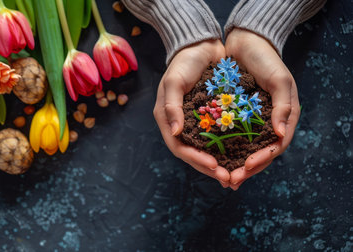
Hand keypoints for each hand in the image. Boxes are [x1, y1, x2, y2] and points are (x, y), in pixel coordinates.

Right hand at [153, 39, 230, 186]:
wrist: (200, 45)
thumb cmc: (183, 62)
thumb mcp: (174, 81)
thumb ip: (172, 106)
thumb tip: (174, 133)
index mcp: (167, 119)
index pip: (179, 147)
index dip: (195, 159)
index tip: (214, 165)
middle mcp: (179, 124)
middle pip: (193, 153)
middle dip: (210, 167)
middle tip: (228, 178)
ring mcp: (194, 122)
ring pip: (205, 149)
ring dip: (219, 162)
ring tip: (235, 174)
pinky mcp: (208, 117)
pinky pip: (216, 137)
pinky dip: (226, 148)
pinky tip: (240, 155)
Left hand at [225, 28, 300, 189]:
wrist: (247, 42)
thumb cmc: (267, 59)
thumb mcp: (280, 79)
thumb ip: (284, 106)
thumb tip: (281, 135)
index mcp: (285, 118)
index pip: (275, 146)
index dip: (262, 159)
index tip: (246, 166)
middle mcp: (270, 123)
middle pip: (260, 153)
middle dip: (246, 169)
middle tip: (230, 180)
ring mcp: (254, 121)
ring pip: (245, 149)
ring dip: (234, 163)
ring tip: (221, 176)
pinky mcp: (239, 116)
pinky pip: (233, 137)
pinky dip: (225, 149)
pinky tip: (213, 157)